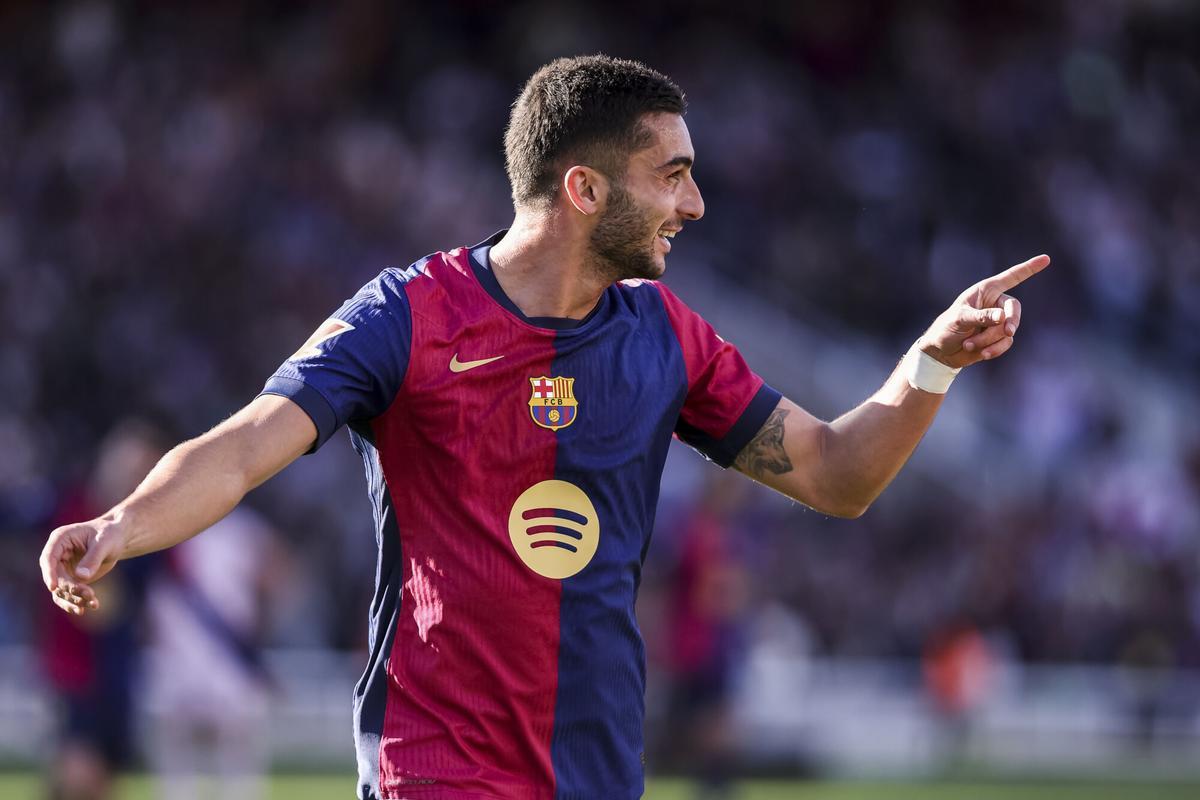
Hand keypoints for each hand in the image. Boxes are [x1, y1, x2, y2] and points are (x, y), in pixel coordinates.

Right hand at [39, 518, 125, 615]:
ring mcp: (62, 568)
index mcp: (61, 539)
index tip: (53, 588)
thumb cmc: (110, 534)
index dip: (49, 573)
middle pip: (56, 576)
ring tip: (93, 603)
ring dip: (73, 598)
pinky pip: (67, 594)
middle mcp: (57, 554)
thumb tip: (81, 577)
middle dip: (70, 588)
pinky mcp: (71, 578)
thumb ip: (92, 559)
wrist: (117, 538)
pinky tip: (87, 608)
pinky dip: (75, 602)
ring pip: (60, 588)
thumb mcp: (104, 543)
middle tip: (90, 594)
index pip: (48, 558)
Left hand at [919, 254, 1049, 367]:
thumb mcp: (959, 319)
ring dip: (989, 339)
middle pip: (1014, 309)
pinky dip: (994, 349)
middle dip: (1011, 321)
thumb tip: (1002, 317)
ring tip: (969, 344)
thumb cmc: (946, 328)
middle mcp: (995, 304)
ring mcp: (998, 322)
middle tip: (1008, 331)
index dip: (1029, 268)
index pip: (1012, 277)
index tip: (1046, 258)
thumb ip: (981, 316)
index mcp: (986, 290)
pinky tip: (981, 353)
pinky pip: (1006, 343)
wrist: (941, 351)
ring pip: (1008, 330)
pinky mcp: (998, 338)